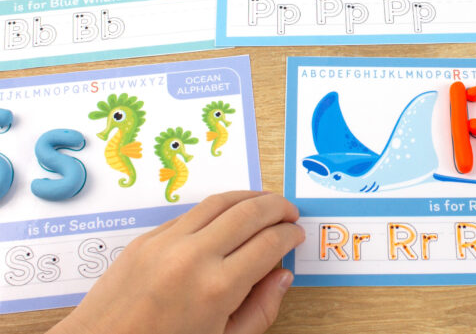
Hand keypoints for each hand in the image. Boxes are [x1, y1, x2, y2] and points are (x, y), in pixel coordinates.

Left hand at [50, 191, 304, 333]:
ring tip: (265, 204)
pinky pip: (191, 213)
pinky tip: (227, 218)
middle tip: (290, 213)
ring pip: (221, 201)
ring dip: (250, 197)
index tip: (297, 235)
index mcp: (218, 288)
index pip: (270, 243)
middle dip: (277, 207)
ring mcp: (167, 242)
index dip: (290, 235)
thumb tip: (283, 275)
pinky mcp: (147, 238)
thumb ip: (260, 311)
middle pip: (250, 212)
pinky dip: (217, 209)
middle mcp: (194, 256)